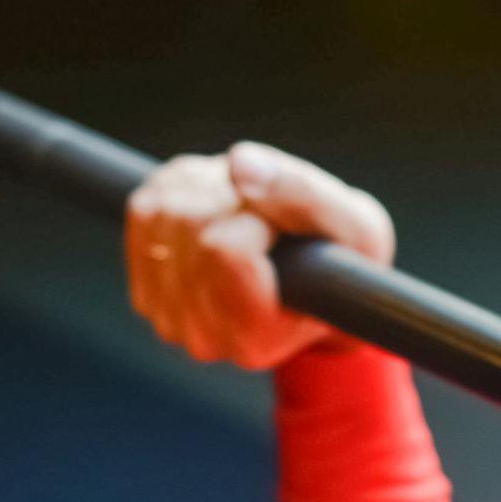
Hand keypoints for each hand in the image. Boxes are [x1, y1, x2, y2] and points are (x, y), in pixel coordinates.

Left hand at [123, 142, 394, 369]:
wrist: (318, 285)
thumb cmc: (344, 262)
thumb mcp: (356, 227)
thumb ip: (304, 195)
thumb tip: (239, 163)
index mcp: (258, 338)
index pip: (223, 249)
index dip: (258, 220)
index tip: (282, 233)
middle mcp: (206, 338)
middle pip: (188, 225)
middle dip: (231, 201)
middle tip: (265, 219)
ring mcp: (169, 316)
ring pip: (161, 213)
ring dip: (206, 193)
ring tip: (244, 214)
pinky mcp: (145, 286)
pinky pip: (144, 209)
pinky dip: (182, 193)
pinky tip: (216, 212)